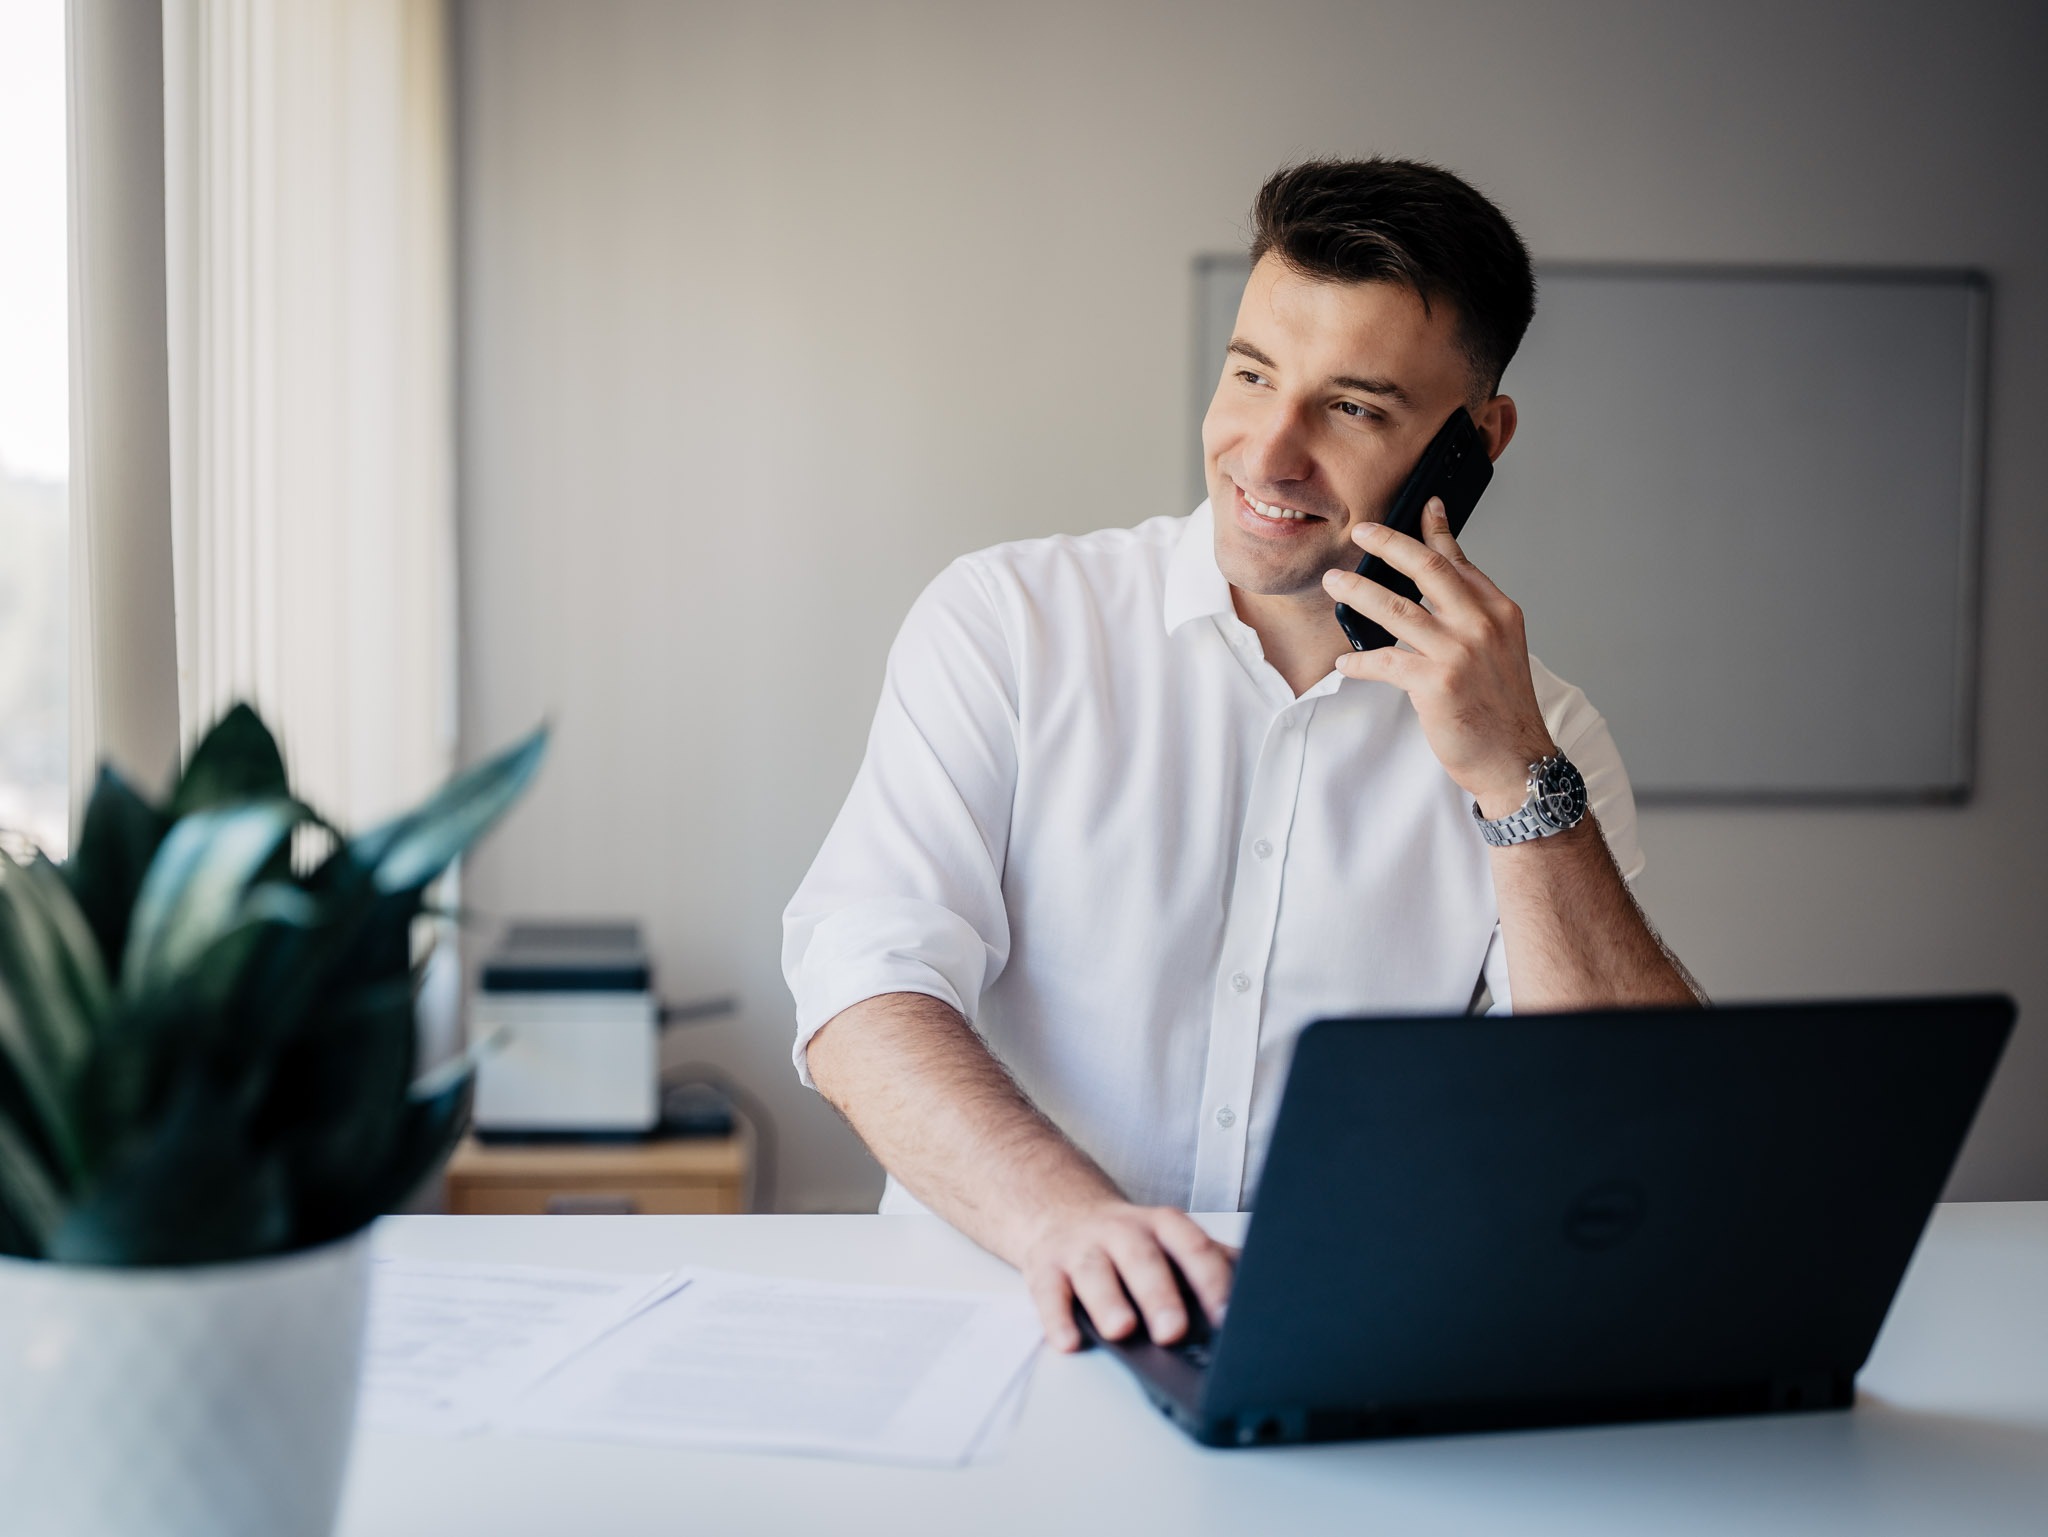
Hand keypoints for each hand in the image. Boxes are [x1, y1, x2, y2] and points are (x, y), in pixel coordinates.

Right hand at [1017, 1200, 1234, 1352]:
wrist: (1062, 1211)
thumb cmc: (1131, 1241)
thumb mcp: (1173, 1243)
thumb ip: (1213, 1264)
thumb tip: (1266, 1293)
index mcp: (1163, 1227)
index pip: (1193, 1248)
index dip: (1211, 1280)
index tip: (1228, 1316)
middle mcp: (1122, 1232)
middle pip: (1143, 1259)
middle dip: (1159, 1295)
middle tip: (1174, 1330)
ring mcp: (1082, 1248)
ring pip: (1095, 1272)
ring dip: (1108, 1301)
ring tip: (1122, 1330)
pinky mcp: (1045, 1268)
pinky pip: (1049, 1293)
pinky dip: (1057, 1318)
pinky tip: (1069, 1341)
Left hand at [1323, 498, 1555, 817]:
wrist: (1517, 759)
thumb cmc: (1502, 707)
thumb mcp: (1499, 649)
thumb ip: (1470, 614)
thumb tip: (1437, 585)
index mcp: (1498, 611)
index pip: (1459, 562)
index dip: (1437, 531)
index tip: (1424, 505)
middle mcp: (1481, 624)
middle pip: (1427, 570)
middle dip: (1389, 545)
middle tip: (1361, 532)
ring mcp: (1459, 652)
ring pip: (1397, 609)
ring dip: (1358, 593)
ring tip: (1334, 584)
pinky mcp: (1437, 683)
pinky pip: (1386, 661)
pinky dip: (1361, 662)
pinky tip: (1346, 664)